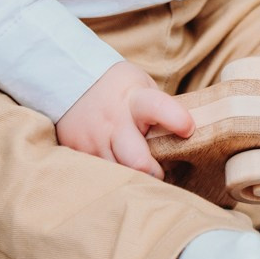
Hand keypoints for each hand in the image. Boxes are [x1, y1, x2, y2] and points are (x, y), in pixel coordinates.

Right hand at [55, 60, 194, 178]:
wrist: (71, 80)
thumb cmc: (119, 87)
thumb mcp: (142, 88)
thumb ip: (160, 112)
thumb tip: (185, 139)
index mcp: (135, 100)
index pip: (158, 108)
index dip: (175, 119)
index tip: (188, 129)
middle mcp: (114, 122)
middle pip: (136, 160)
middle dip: (153, 172)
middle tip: (159, 172)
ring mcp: (94, 140)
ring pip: (118, 174)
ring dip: (133, 178)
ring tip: (140, 173)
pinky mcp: (78, 153)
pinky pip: (101, 175)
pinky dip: (113, 177)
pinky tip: (118, 170)